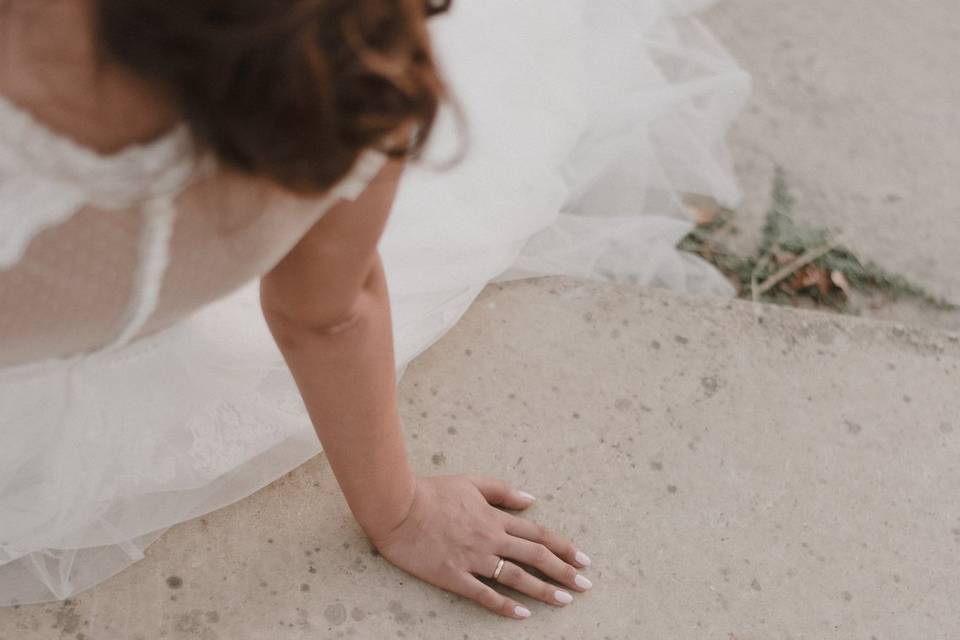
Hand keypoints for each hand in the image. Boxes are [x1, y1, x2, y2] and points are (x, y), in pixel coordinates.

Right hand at [368, 474, 593, 618]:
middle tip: (586, 584)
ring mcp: (472, 559)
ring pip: (516, 576)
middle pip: (535, 556)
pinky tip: (523, 614)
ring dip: (543, 589)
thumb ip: (502, 491)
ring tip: (565, 601)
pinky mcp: (453, 576)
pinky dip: (505, 605)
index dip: (563, 547)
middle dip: (564, 571)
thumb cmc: (431, 492)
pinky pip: (484, 593)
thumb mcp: (470, 482)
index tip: (583, 559)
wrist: (396, 506)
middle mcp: (489, 539)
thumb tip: (531, 499)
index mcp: (494, 517)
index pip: (537, 534)